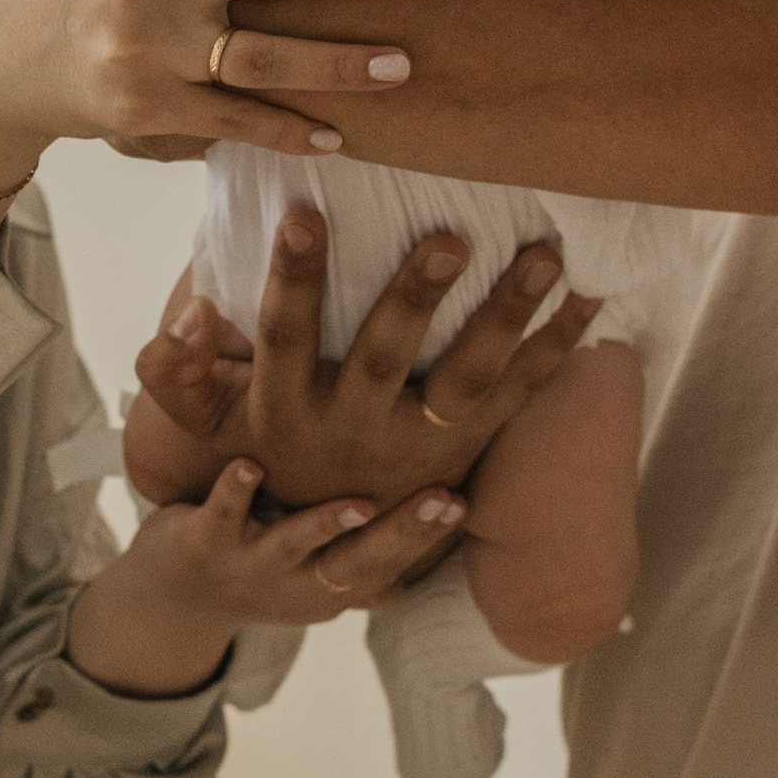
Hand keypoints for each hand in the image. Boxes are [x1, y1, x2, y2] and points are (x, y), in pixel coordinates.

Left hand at [63, 456, 470, 695]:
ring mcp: (253, 563)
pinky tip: (248, 465)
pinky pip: (223, 514)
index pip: (392, 563)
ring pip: (295, 544)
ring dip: (326, 524)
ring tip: (360, 502)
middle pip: (359, 561)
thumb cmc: (266, 562)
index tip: (468, 502)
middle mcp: (301, 581)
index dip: (430, 537)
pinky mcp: (206, 540)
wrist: (175, 599)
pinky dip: (236, 491)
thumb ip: (375, 539)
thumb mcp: (324, 564)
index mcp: (335, 585)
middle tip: (445, 501)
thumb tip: (448, 496)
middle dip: (404, 533)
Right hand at [131, 208, 598, 510]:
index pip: (284, 336)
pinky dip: (555, 355)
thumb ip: (183, 377)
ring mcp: (413, 451)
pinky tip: (595, 303)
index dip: (292, 277)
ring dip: (508, 319)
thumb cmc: (254, 461)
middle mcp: (351, 434)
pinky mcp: (462, 456)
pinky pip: (515, 405)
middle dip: (415, 299)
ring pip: (466, 385)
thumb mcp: (206, 430)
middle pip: (385, 360)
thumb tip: (185, 318)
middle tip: (447, 236)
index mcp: (284, 413)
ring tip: (546, 259)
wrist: (300, 565)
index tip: (304, 212)